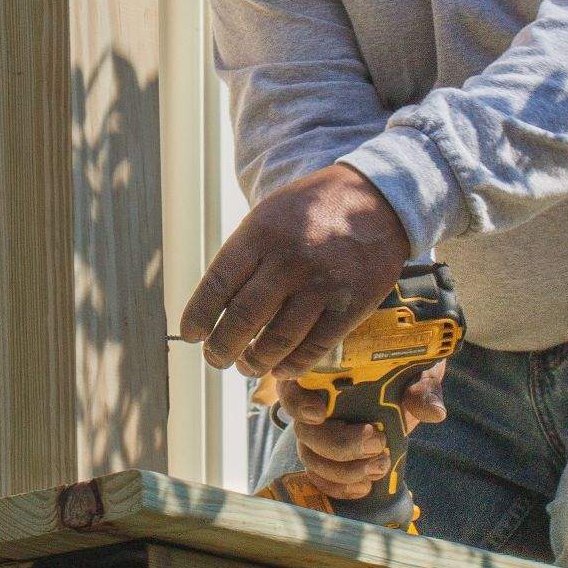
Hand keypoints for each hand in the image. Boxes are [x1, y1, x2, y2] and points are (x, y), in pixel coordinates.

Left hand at [180, 163, 412, 373]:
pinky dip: (292, 365)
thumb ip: (242, 256)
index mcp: (261, 234)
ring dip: (254, 362)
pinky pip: (314, 348)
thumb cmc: (313, 212)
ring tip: (246, 365)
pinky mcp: (350, 305)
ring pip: (276, 340)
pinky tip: (280, 368)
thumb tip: (212, 306)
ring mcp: (321, 285)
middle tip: (215, 358)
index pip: (217, 285)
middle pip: (242, 319)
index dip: (198, 316)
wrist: (376, 200)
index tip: (191, 334)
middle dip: (221, 348)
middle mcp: (289, 260)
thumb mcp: (269, 216)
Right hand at [281, 361, 449, 492]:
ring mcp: (316, 436)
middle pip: (305, 431)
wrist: (407, 392)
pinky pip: (319, 479)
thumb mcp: (417, 373)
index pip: (293, 388)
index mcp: (325, 375)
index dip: (299, 403)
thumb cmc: (405, 374)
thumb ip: (422, 389)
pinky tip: (364, 487)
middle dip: (341, 445)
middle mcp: (313, 405)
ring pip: (312, 458)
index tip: (320, 414)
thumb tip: (433, 411)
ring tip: (380, 467)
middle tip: (377, 444)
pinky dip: (339, 488)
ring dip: (344, 471)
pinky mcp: (326, 459)